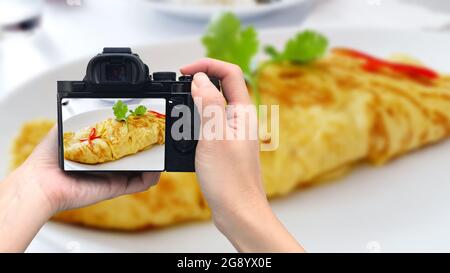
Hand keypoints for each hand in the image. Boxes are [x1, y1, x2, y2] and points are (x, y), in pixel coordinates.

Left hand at [0, 127, 158, 251]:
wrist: (44, 181)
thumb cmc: (49, 157)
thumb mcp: (65, 129)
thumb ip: (78, 118)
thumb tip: (88, 102)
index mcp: (98, 151)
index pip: (120, 142)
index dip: (133, 134)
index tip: (143, 125)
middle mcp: (108, 165)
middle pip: (134, 155)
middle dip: (147, 146)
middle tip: (156, 136)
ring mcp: (114, 176)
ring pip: (141, 170)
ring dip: (153, 161)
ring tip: (161, 149)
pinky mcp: (117, 187)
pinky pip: (139, 183)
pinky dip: (151, 176)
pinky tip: (156, 167)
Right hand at [181, 58, 303, 252]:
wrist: (238, 212)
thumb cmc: (230, 180)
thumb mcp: (214, 136)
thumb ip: (208, 104)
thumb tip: (200, 79)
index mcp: (243, 112)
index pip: (229, 73)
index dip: (207, 65)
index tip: (185, 71)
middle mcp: (240, 119)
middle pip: (221, 86)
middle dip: (199, 81)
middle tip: (178, 87)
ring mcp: (233, 133)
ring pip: (213, 105)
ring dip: (195, 101)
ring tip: (178, 109)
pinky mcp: (224, 146)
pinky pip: (209, 124)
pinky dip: (195, 121)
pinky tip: (184, 131)